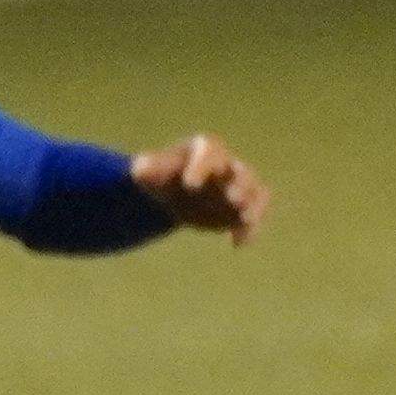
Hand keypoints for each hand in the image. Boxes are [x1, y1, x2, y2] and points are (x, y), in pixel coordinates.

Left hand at [132, 135, 265, 243]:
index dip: (202, 167)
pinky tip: (238, 243)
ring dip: (253, 206)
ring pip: (255, 192)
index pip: (209, 152)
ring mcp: (237, 186)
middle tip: (232, 198)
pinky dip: (249, 229)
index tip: (189, 185)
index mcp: (204, 150)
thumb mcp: (145, 170)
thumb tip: (140, 171)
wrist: (170, 195)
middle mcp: (226, 165)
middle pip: (240, 171)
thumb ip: (145, 169)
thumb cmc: (159, 176)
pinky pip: (254, 216)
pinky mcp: (241, 208)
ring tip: (244, 220)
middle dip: (240, 183)